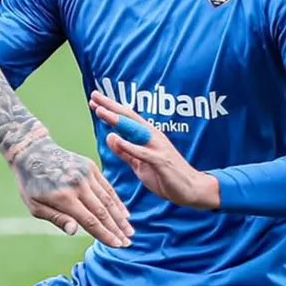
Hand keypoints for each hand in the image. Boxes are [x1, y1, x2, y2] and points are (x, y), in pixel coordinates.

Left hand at [10, 137, 132, 245]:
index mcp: (63, 197)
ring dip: (121, 217)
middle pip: (103, 212)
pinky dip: (117, 201)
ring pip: (108, 200)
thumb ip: (57, 218)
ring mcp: (86, 174)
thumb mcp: (35, 205)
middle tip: (128, 243)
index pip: (90, 221)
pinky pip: (107, 187)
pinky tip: (124, 213)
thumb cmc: (31, 184)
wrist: (33, 152)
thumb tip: (74, 232)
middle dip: (117, 229)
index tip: (117, 246)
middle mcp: (78, 185)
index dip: (105, 235)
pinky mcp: (90, 166)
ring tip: (130, 231)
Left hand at [90, 91, 219, 210]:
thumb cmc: (165, 175)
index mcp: (147, 136)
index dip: (110, 109)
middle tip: (94, 95)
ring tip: (100, 111)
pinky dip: (129, 146)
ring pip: (134, 130)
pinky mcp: (161, 160)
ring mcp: (158, 147)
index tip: (94, 100)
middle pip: (129, 117)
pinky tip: (115, 139)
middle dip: (111, 106)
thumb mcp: (139, 164)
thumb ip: (125, 152)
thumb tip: (110, 137)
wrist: (191, 189)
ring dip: (117, 120)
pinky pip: (142, 152)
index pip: (126, 119)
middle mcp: (153, 136)